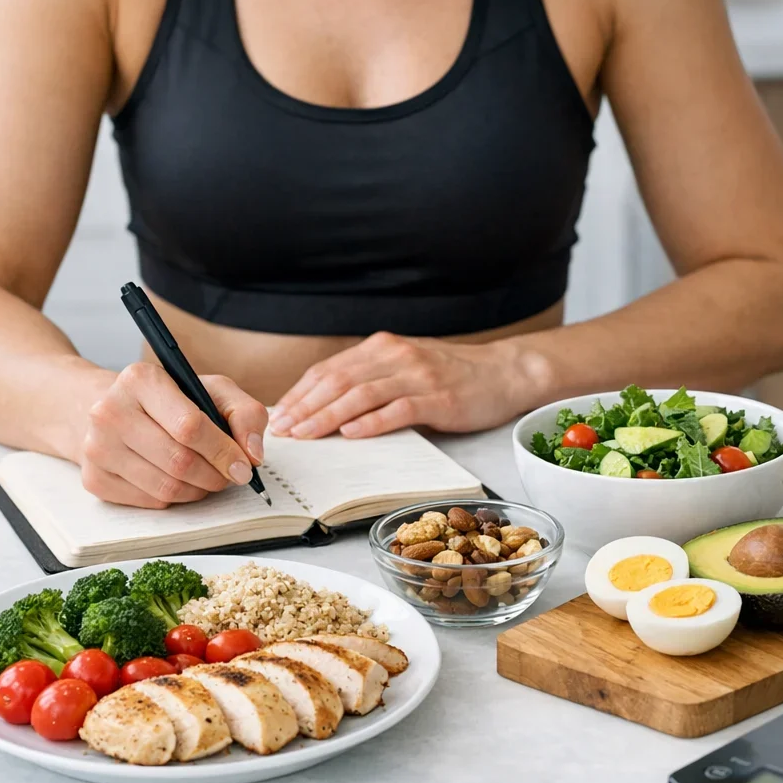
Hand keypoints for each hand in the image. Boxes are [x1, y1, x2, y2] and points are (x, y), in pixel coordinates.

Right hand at [78, 363, 267, 507]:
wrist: (114, 409)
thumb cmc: (172, 400)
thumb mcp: (213, 391)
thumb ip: (244, 414)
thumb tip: (253, 454)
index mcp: (140, 379)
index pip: (190, 426)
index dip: (224, 452)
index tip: (244, 466)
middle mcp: (110, 411)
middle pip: (179, 461)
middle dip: (215, 475)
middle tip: (230, 475)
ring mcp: (96, 447)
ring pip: (166, 487)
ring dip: (199, 489)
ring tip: (208, 476)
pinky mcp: (94, 479)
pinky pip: (151, 501)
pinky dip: (176, 497)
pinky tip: (180, 480)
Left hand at [269, 332, 546, 438]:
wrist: (504, 372)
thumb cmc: (452, 375)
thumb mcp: (406, 367)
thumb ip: (371, 379)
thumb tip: (327, 406)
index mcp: (383, 347)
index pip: (330, 370)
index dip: (301, 393)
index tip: (278, 415)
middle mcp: (396, 356)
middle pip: (339, 381)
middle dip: (306, 407)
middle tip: (282, 430)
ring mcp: (417, 376)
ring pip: (361, 395)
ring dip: (328, 416)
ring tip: (306, 434)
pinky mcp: (438, 398)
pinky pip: (398, 409)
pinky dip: (371, 422)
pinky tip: (351, 433)